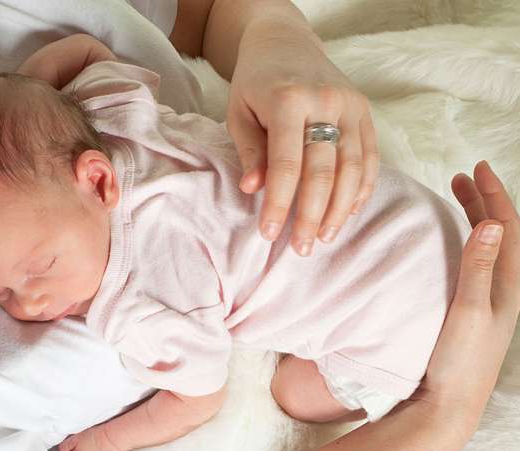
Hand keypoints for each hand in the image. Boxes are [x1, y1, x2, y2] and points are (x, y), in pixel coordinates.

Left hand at [227, 22, 378, 254]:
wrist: (284, 42)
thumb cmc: (255, 82)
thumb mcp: (239, 112)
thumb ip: (249, 150)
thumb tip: (252, 190)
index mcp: (288, 100)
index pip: (286, 165)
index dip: (279, 204)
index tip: (270, 234)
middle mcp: (325, 101)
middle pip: (324, 171)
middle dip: (313, 215)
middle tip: (302, 248)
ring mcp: (351, 105)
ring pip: (353, 168)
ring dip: (341, 209)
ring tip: (326, 237)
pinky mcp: (365, 110)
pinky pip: (370, 156)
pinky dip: (362, 188)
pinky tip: (349, 212)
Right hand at [412, 161, 519, 436]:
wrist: (451, 404)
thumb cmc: (461, 361)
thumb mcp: (469, 311)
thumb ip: (479, 267)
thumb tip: (491, 223)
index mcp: (509, 285)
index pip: (506, 228)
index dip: (492, 196)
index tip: (475, 168)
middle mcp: (505, 289)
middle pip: (500, 234)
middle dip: (483, 202)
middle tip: (462, 177)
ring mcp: (491, 300)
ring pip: (489, 248)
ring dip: (476, 220)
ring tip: (458, 200)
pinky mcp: (475, 311)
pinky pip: (477, 264)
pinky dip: (467, 243)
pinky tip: (455, 244)